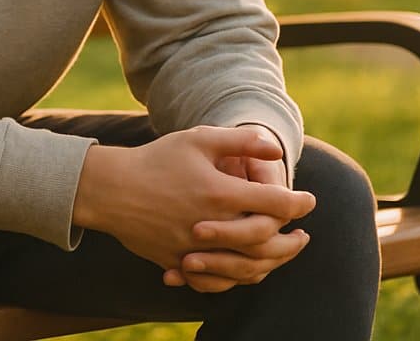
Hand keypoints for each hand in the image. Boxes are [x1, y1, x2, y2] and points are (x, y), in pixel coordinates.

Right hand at [72, 126, 314, 291]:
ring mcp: (193, 248)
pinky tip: (247, 267)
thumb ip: (239, 141)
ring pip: (244, 267)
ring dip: (270, 262)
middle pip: (265, 242)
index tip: (309, 200)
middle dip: (291, 240)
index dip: (298, 202)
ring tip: (280, 254)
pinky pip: (216, 280)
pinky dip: (237, 277)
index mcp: (218, 193)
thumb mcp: (197, 139)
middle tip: (303, 235)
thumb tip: (275, 147)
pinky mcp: (178, 262)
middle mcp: (210, 225)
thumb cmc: (157, 159)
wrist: (110, 189)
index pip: (274, 204)